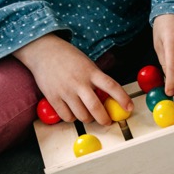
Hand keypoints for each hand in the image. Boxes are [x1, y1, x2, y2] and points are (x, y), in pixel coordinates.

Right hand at [13, 34, 131, 125]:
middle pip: (96, 107)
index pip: (111, 86)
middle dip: (104, 119)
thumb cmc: (68, 57)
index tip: (129, 108)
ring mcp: (65, 91)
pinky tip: (73, 111)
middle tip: (107, 121)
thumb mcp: (87, 64)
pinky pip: (67, 116)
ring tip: (88, 114)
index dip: (122, 98)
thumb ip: (96, 79)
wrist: (44, 52)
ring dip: (88, 118)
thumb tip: (106, 99)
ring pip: (82, 115)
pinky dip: (72, 118)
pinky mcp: (53, 98)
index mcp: (91, 71)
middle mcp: (79, 82)